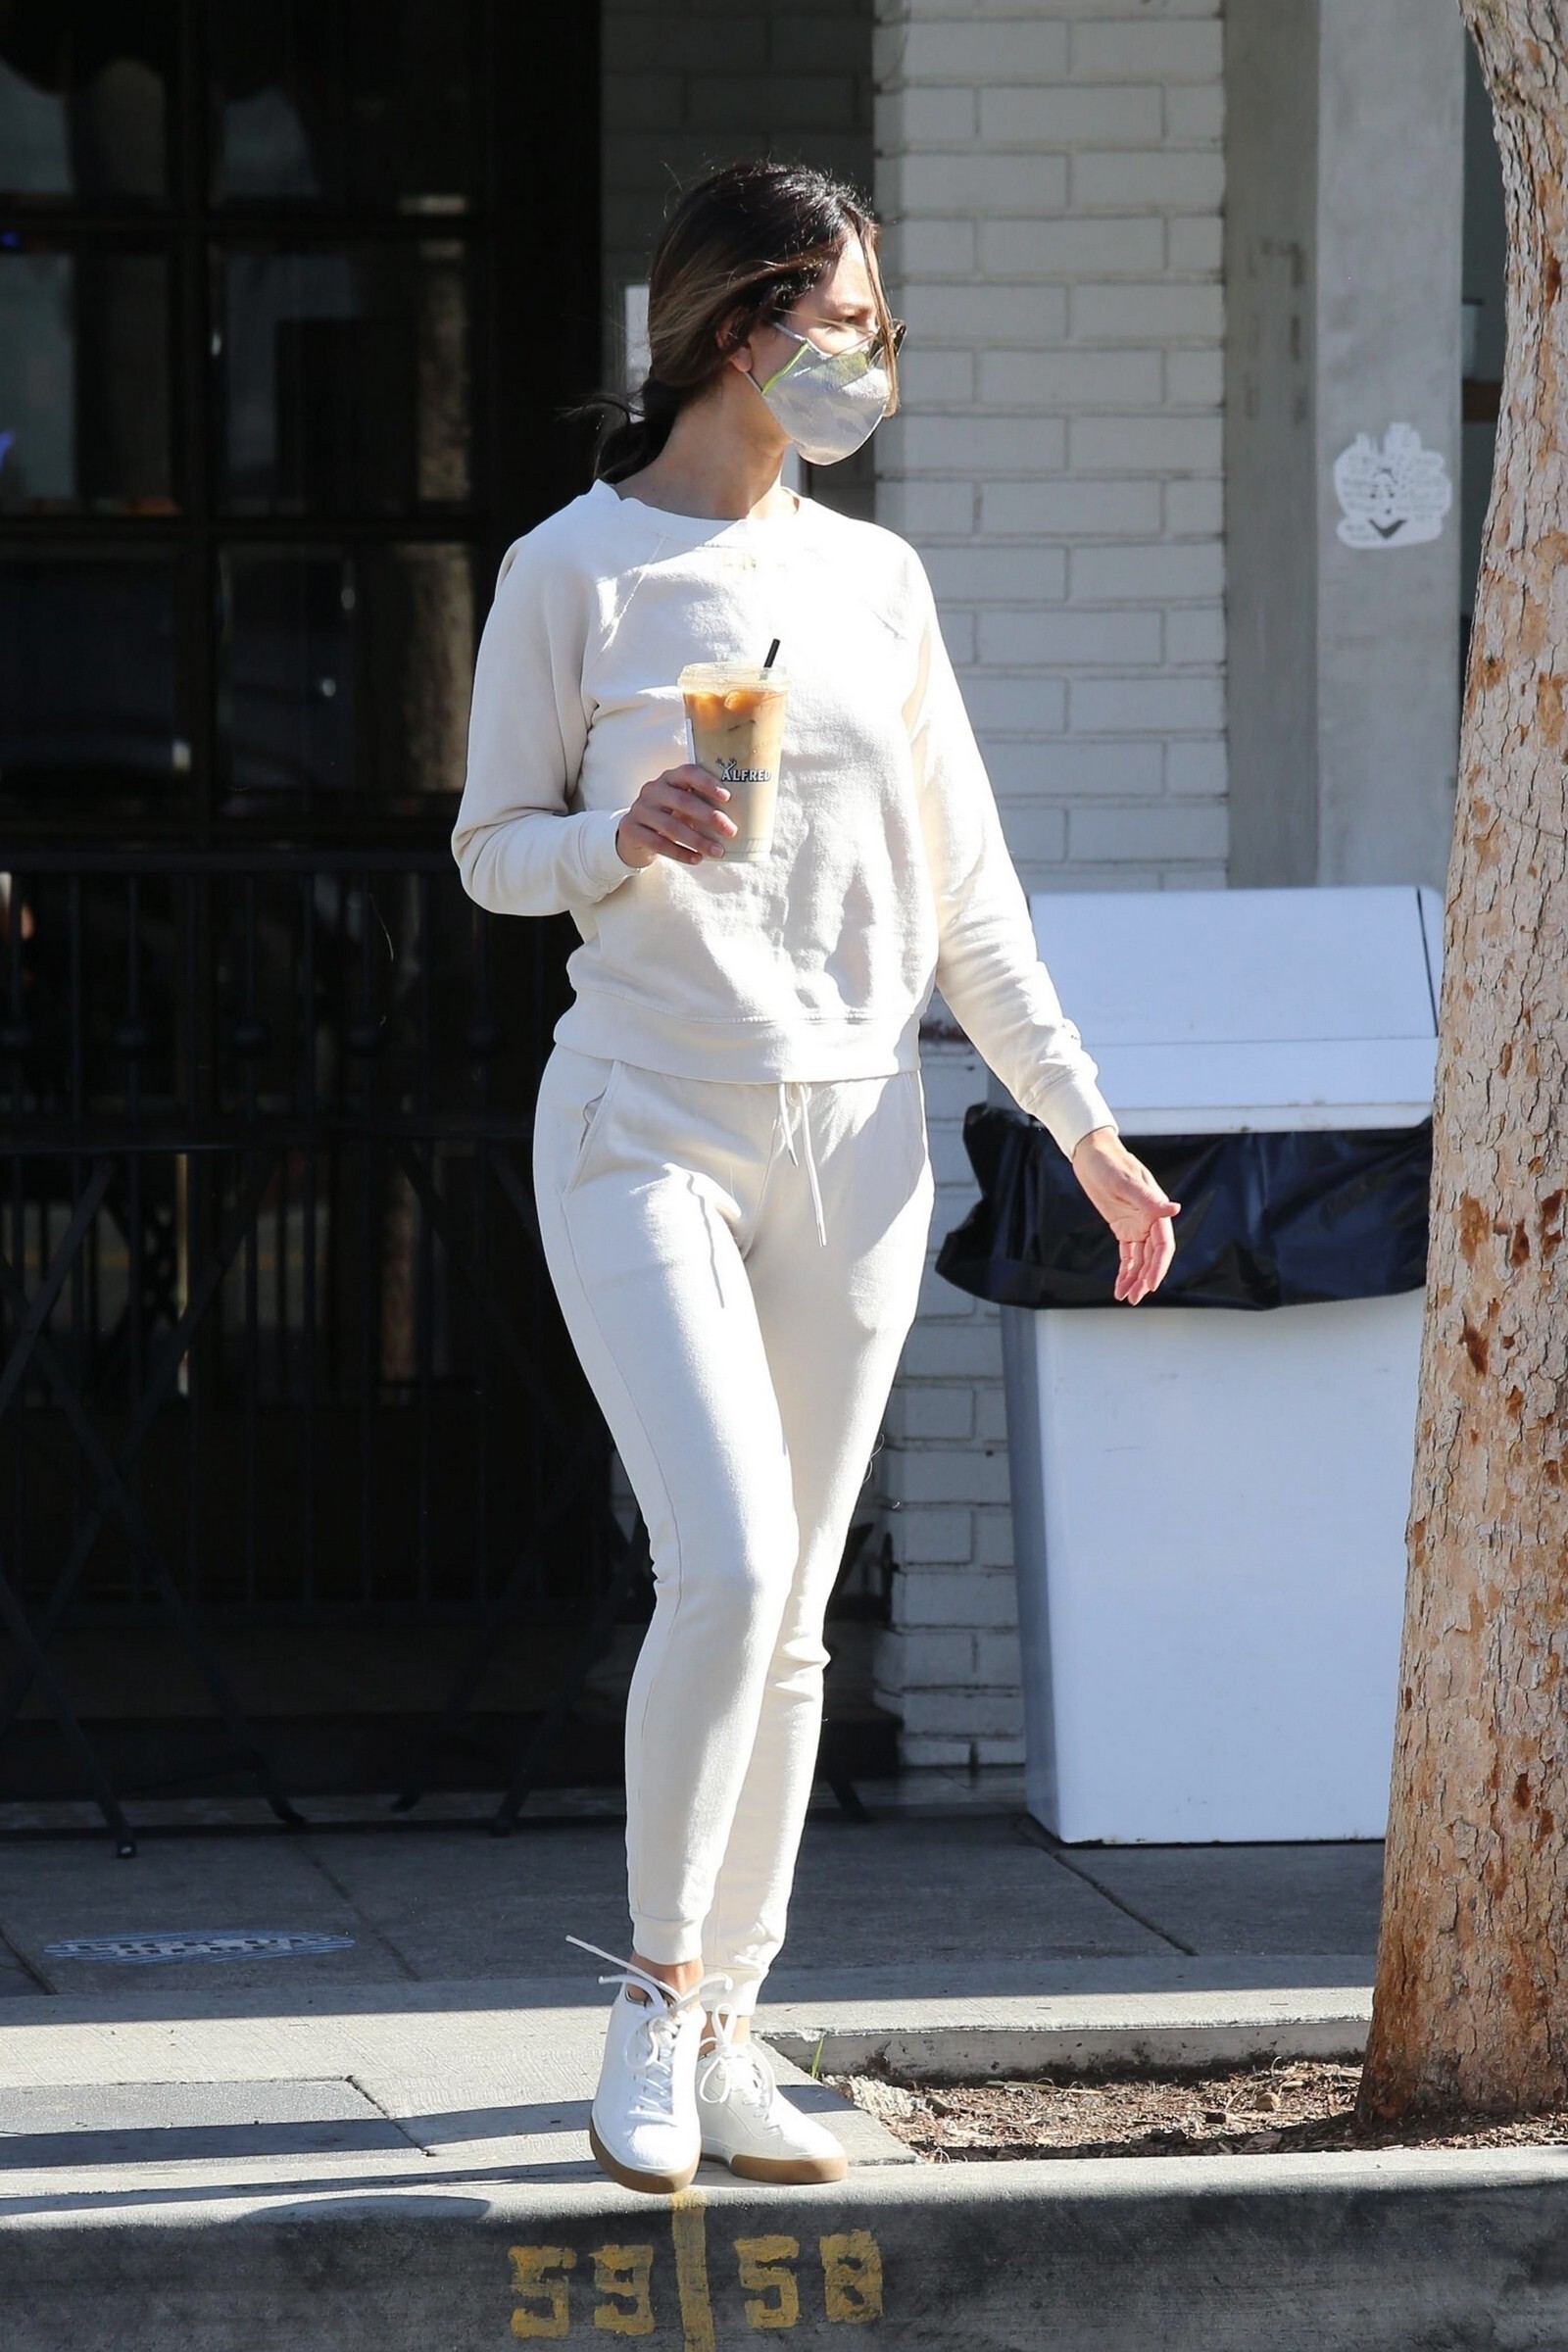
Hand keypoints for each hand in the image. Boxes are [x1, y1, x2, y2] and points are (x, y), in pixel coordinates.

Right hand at [616, 765, 737, 868]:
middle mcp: (652, 790)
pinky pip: (658, 843)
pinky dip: (680, 853)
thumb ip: (702, 804)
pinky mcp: (631, 829)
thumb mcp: (681, 805)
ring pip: (671, 826)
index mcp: (669, 778)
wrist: (634, 832)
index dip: (707, 783)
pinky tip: (697, 860)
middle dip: (709, 816)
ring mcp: (640, 809)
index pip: (688, 773)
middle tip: (731, 830)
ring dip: (698, 840)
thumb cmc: (669, 815)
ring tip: (718, 851)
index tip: (727, 797)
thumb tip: (743, 817)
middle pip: (682, 801)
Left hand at [1070, 1127, 1179, 1304]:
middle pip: (1152, 1256)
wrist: (1091, 1153)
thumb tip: (1174, 1209)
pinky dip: (1125, 1270)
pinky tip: (1120, 1285)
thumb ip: (1148, 1199)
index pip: (1163, 1245)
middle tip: (1135, 1298)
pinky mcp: (1123, 1226)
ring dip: (1135, 1278)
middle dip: (1145, 1278)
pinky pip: (1127, 1253)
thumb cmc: (1109, 1162)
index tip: (1151, 1284)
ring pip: (1140, 1258)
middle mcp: (1149, 1219)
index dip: (1159, 1266)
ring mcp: (1136, 1224)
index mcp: (1155, 1209)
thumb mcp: (1125, 1181)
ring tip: (1126, 1297)